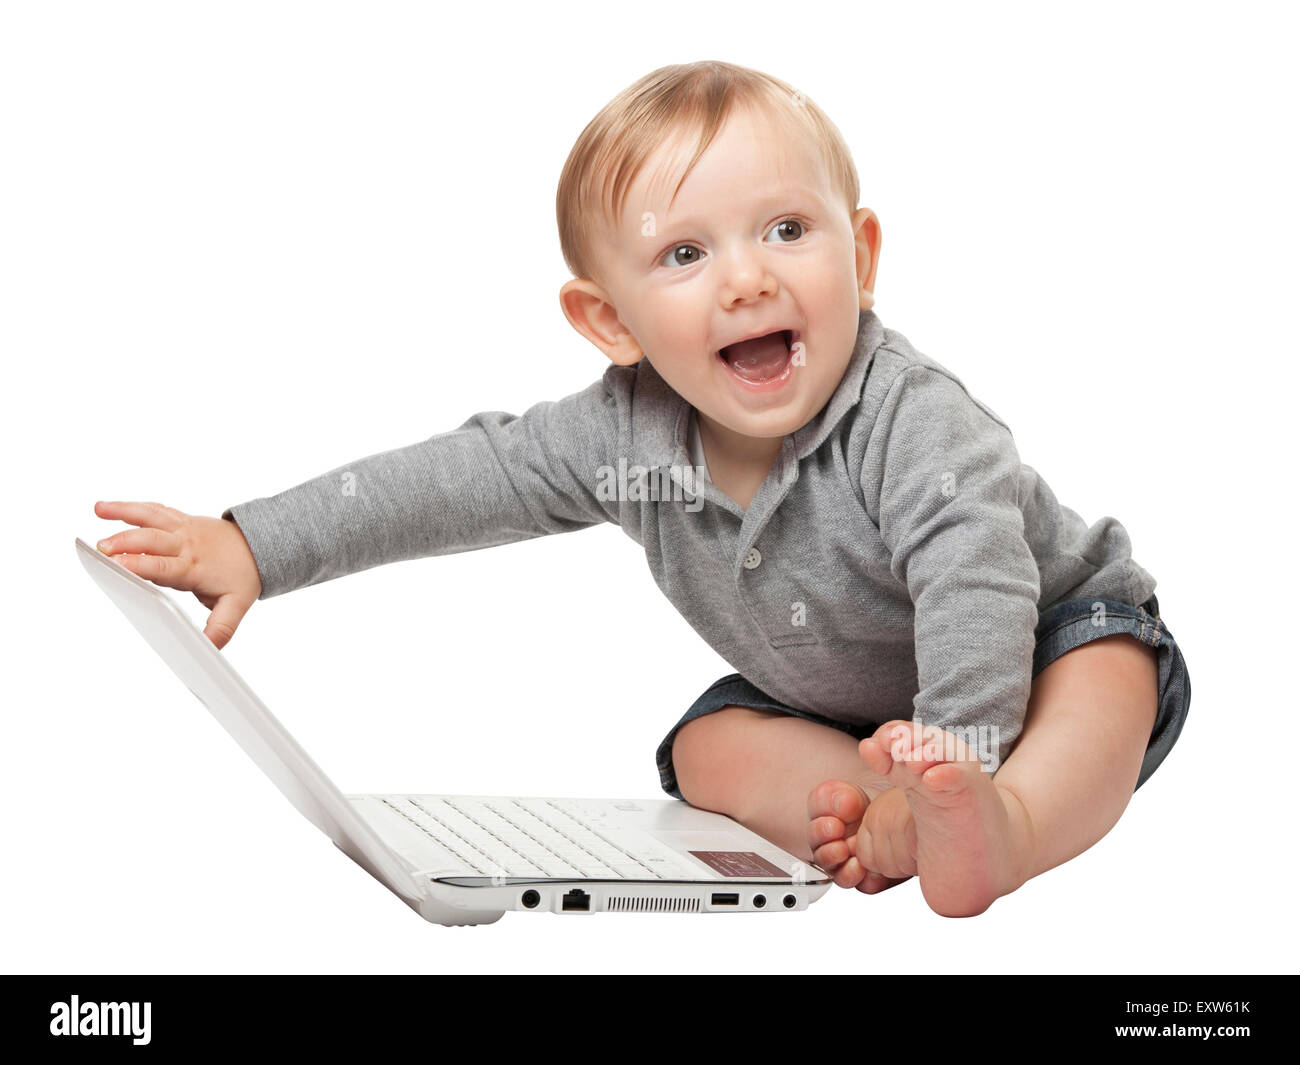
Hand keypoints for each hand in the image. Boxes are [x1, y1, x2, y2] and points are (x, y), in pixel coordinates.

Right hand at [93, 501, 262, 649]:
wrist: (260, 546)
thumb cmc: (244, 575)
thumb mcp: (235, 606)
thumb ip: (220, 629)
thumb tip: (208, 650)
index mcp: (194, 567)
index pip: (163, 567)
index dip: (140, 565)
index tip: (118, 565)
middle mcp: (186, 544)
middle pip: (152, 540)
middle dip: (125, 542)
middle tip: (101, 548)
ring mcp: (183, 529)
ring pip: (150, 518)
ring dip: (123, 513)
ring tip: (98, 511)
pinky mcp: (180, 520)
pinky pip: (154, 510)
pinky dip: (131, 507)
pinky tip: (106, 508)